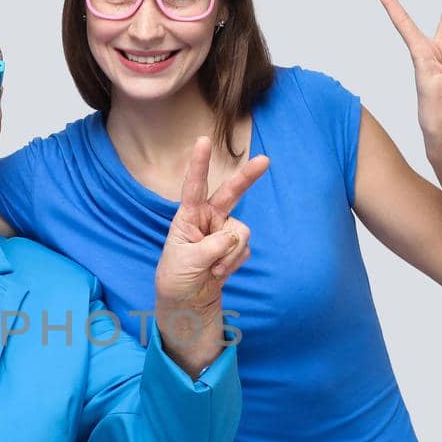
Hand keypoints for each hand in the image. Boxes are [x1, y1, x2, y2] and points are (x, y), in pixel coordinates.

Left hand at [153, 138, 267, 370]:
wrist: (188, 300)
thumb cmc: (177, 276)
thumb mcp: (187, 261)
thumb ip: (211, 247)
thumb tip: (234, 238)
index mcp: (188, 216)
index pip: (194, 187)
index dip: (199, 164)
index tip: (202, 141)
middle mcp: (208, 218)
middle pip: (231, 193)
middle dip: (248, 177)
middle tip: (265, 160)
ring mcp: (224, 231)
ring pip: (241, 233)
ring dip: (229, 255)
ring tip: (211, 269)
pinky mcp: (235, 247)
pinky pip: (244, 250)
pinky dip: (233, 264)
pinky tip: (218, 272)